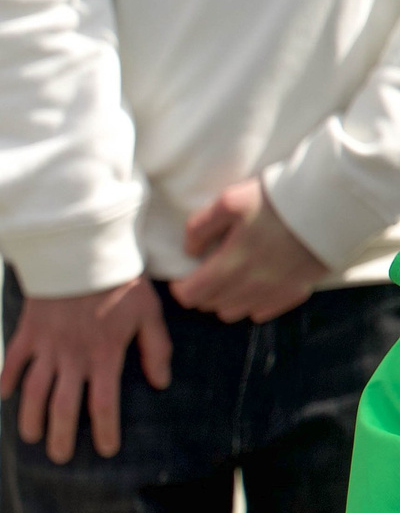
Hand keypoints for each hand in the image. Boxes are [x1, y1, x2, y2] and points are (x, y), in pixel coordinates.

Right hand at [0, 278, 172, 462]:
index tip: (106, 450)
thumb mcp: (149, 312)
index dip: (105, 430)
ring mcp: (46, 344)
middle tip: (59, 458)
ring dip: (30, 416)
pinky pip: (13, 359)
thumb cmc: (121, 282)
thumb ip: (155, 349)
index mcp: (104, 355)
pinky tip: (6, 396)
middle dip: (61, 435)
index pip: (103, 403)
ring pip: (34, 389)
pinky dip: (7, 378)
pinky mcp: (28, 330)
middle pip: (63, 406)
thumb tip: (159, 383)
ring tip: (31, 437)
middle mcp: (72, 356)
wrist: (82, 249)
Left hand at [173, 179, 328, 323]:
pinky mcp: (297, 292)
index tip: (182, 277)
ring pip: (235, 312)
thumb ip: (200, 227)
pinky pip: (264, 312)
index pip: (192, 295)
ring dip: (225, 300)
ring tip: (229, 278)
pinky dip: (252, 303)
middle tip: (206, 272)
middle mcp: (252, 286)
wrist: (331, 205)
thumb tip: (190, 251)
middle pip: (212, 305)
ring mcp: (276, 292)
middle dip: (202, 292)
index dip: (181, 288)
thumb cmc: (276, 199)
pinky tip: (254, 285)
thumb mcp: (229, 202)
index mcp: (231, 265)